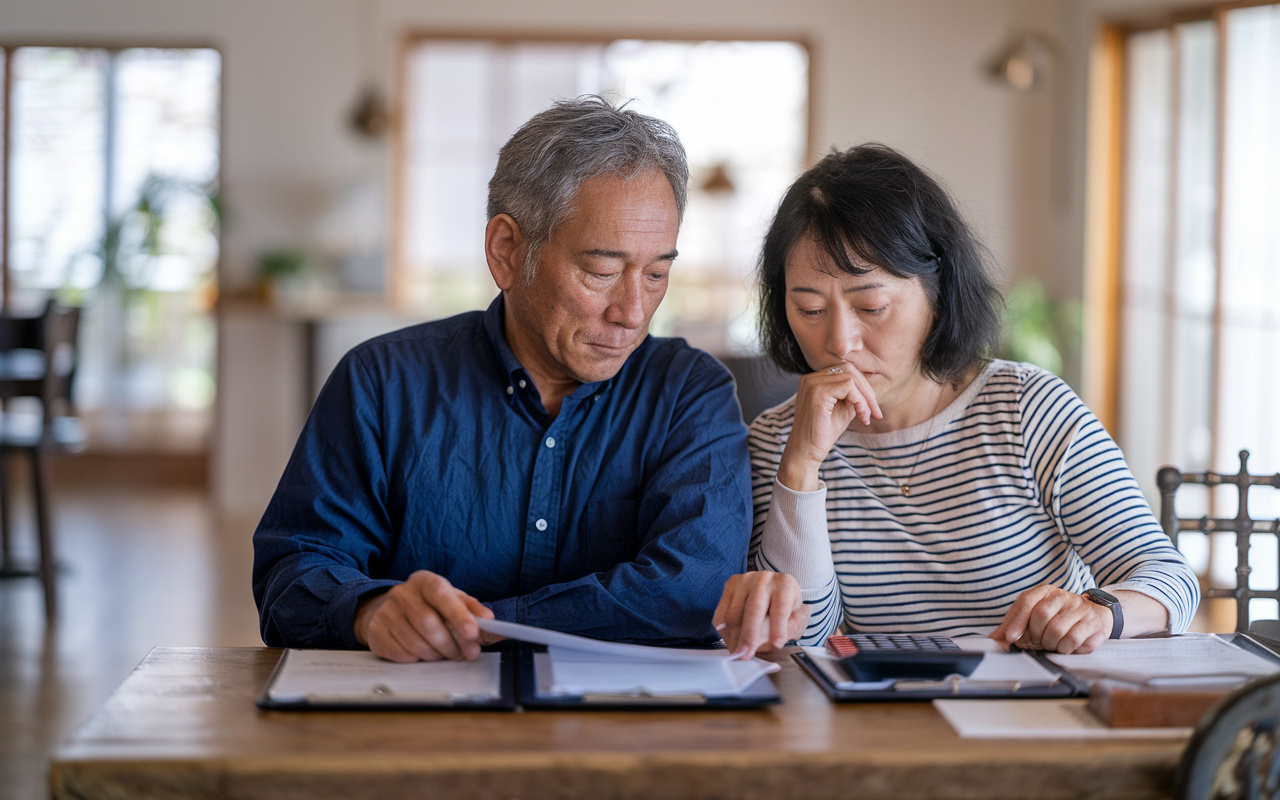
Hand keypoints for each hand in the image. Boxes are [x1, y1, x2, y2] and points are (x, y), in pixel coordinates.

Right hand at [354, 570, 496, 661]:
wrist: (389, 611)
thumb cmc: (428, 606)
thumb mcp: (453, 601)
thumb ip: (474, 611)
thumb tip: (492, 624)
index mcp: (425, 581)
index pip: (442, 595)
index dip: (459, 615)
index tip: (474, 634)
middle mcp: (402, 593)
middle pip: (428, 623)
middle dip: (451, 643)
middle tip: (465, 654)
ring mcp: (386, 612)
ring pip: (415, 642)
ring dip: (436, 654)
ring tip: (445, 654)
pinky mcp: (376, 632)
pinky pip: (401, 653)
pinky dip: (417, 659)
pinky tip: (423, 654)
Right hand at [712, 571, 809, 658]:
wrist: (775, 588)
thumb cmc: (787, 606)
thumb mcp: (797, 618)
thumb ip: (789, 630)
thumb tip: (773, 642)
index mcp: (785, 585)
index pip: (780, 607)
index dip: (778, 627)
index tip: (776, 644)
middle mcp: (764, 579)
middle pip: (753, 610)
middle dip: (749, 636)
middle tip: (746, 655)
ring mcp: (745, 580)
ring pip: (733, 614)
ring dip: (734, 638)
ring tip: (739, 652)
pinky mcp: (730, 585)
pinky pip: (721, 613)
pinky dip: (724, 631)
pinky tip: (731, 640)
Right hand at [778, 362, 880, 491]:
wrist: (807, 452)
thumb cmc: (823, 433)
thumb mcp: (843, 409)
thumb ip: (854, 395)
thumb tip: (871, 386)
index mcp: (814, 380)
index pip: (846, 371)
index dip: (864, 388)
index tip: (873, 410)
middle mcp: (811, 378)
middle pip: (849, 370)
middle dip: (868, 391)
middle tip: (876, 413)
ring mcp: (812, 383)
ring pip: (851, 377)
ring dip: (865, 398)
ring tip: (867, 416)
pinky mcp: (818, 392)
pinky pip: (849, 386)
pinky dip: (860, 401)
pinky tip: (862, 416)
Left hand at [989, 584, 1112, 654]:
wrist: (1095, 614)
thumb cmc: (1058, 617)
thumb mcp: (1034, 617)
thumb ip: (1013, 627)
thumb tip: (993, 641)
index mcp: (1044, 592)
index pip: (1026, 601)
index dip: (1016, 620)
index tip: (1010, 637)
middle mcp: (1062, 596)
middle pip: (1041, 616)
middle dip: (1036, 635)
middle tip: (1038, 642)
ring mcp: (1078, 608)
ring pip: (1057, 630)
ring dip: (1050, 644)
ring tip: (1052, 644)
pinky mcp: (1092, 623)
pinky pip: (1073, 639)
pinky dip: (1065, 648)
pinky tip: (1065, 647)